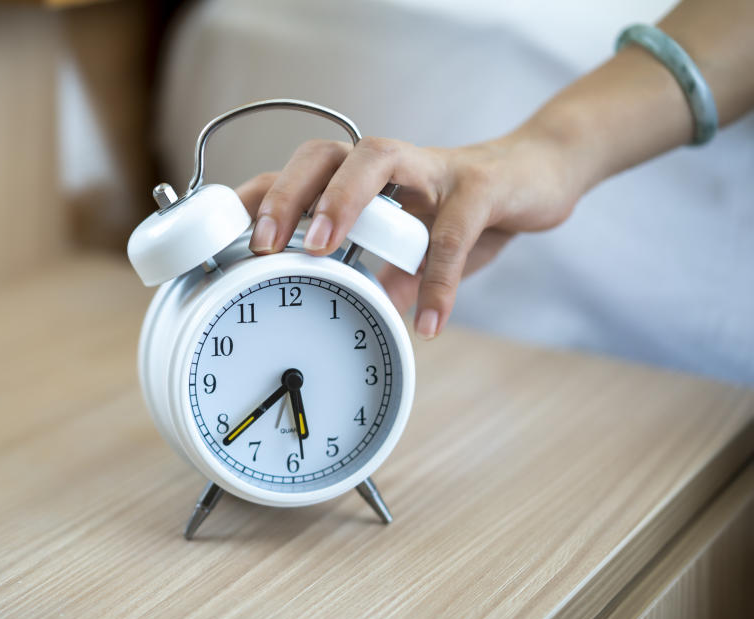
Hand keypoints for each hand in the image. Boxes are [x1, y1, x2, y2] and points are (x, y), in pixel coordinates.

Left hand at [236, 125, 588, 338]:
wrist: (537, 176)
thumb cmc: (463, 209)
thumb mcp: (414, 243)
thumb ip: (384, 270)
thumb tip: (363, 309)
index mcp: (365, 179)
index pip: (300, 176)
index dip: (260, 197)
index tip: (225, 233)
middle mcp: (390, 165)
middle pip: (325, 154)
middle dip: (286, 193)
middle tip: (262, 242)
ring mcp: (434, 169)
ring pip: (377, 160)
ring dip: (343, 201)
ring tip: (320, 249)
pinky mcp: (481, 185)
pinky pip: (453, 228)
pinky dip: (437, 276)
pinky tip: (428, 320)